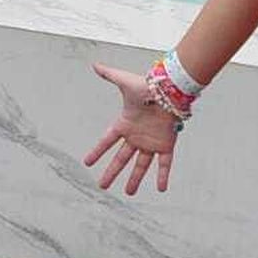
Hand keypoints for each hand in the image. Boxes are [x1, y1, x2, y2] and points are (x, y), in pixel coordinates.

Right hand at [84, 63, 182, 194]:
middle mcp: (137, 136)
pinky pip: (164, 164)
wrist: (170, 91)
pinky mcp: (166, 145)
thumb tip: (94, 65)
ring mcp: (151, 142)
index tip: (87, 162)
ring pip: (141, 165)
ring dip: (135, 179)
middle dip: (112, 172)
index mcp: (125, 124)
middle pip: (121, 158)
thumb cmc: (148, 86)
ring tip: (129, 193)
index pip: (107, 141)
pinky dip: (163, 176)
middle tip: (102, 186)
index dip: (97, 151)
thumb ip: (110, 74)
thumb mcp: (125, 81)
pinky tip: (161, 188)